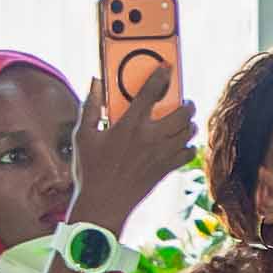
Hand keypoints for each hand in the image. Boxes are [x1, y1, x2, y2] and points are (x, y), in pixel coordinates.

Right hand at [66, 75, 199, 236]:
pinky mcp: (165, 170)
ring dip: (190, 123)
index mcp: (129, 126)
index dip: (161, 75)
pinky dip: (189, 145)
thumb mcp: (83, 136)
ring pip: (189, 132)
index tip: (167, 66)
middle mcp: (150, 138)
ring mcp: (161, 155)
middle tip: (182, 101)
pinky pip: (188, 153)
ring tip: (184, 120)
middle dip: (186, 103)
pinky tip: (181, 143)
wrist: (102, 205)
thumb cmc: (89, 171)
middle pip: (182, 113)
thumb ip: (89, 106)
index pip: (150, 92)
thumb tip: (94, 82)